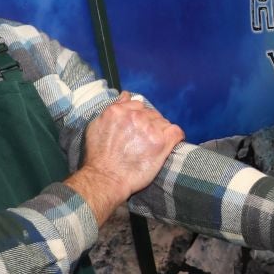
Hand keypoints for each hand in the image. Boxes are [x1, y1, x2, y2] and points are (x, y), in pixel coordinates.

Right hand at [72, 94, 182, 219]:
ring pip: (164, 122)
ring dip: (161, 131)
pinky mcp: (161, 142)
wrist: (106, 178)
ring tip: (154, 145)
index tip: (139, 127)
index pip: (138, 105)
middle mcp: (135, 116)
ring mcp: (149, 128)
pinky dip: (176, 136)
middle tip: (145, 139)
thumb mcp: (97, 126)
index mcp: (118, 110)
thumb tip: (126, 95)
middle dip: (150, 124)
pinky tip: (172, 142)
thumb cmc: (98, 156)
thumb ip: (113, 108)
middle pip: (152, 114)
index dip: (140, 116)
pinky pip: (176, 132)